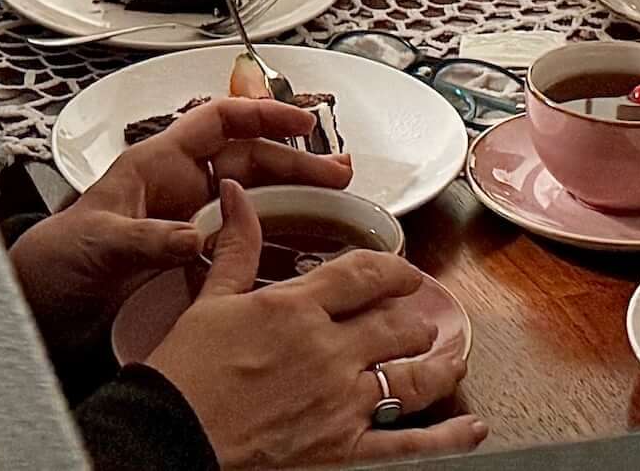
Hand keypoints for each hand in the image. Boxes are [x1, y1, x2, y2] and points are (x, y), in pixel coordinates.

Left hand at [9, 99, 355, 335]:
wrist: (39, 308)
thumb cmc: (55, 260)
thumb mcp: (98, 242)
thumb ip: (146, 238)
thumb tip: (193, 234)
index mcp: (156, 164)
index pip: (218, 120)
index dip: (262, 112)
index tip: (303, 121)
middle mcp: (178, 189)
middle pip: (247, 161)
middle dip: (295, 163)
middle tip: (338, 174)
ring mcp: (186, 224)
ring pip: (250, 201)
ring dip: (291, 203)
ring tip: (334, 211)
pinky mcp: (188, 261)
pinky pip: (239, 245)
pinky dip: (270, 247)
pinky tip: (297, 259)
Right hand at [136, 184, 481, 466]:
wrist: (168, 441)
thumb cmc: (182, 377)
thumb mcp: (208, 303)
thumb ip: (236, 247)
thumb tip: (237, 195)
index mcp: (297, 309)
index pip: (363, 274)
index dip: (392, 269)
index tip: (403, 271)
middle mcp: (329, 352)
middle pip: (395, 324)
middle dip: (414, 318)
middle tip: (421, 317)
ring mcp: (342, 403)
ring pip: (413, 377)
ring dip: (440, 363)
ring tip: (453, 357)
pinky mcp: (344, 450)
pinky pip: (409, 444)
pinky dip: (447, 437)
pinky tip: (471, 428)